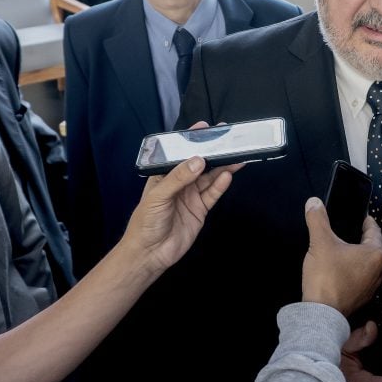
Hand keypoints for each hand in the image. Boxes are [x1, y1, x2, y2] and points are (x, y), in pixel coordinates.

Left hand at [121, 153, 237, 275]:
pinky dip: (220, 185)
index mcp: (163, 175)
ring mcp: (190, 196)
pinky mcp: (200, 210)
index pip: (179, 154)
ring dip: (221, 168)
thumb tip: (199, 160)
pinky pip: (212, 194)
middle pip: (198, 165)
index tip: (205, 128)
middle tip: (228, 141)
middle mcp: (179, 183)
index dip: (191, 141)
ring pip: (209, 178)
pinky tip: (228, 176)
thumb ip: (178, 178)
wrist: (150, 253)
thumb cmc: (146, 222)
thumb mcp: (158, 196)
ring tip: (235, 157)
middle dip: (212, 153)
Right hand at [301, 198, 381, 316]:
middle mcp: (379, 270)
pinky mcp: (361, 297)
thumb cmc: (326, 279)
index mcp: (375, 253)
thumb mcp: (320, 242)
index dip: (367, 222)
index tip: (364, 218)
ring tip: (345, 249)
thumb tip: (314, 203)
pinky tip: (340, 269)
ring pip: (367, 264)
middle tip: (353, 230)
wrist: (322, 312)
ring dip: (358, 256)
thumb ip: (317, 219)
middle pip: (373, 247)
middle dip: (363, 239)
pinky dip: (353, 270)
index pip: (374, 230)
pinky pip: (360, 277)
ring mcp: (371, 286)